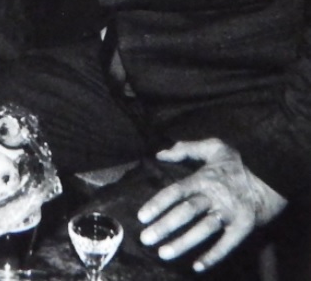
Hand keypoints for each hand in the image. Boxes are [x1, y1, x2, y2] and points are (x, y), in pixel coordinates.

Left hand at [137, 139, 286, 271]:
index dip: (158, 203)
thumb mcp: (213, 147)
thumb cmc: (237, 162)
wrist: (271, 175)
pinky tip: (196, 266)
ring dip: (183, 243)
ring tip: (163, 254)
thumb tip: (160, 154)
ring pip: (203, 230)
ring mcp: (229, 213)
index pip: (176, 191)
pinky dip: (212, 256)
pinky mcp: (243, 227)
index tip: (142, 216)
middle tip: (146, 239)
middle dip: (165, 226)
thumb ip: (185, 149)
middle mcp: (214, 196)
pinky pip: (227, 244)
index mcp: (204, 178)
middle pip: (186, 212)